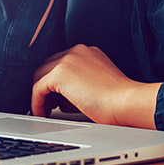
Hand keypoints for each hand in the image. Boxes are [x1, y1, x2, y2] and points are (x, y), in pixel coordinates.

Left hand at [31, 44, 158, 127]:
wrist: (126, 101)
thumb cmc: (118, 99)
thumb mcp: (98, 83)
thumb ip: (81, 82)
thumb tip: (62, 98)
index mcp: (87, 51)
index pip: (61, 62)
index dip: (55, 81)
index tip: (53, 96)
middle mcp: (77, 50)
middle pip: (48, 66)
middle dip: (45, 85)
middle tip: (47, 104)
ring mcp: (68, 59)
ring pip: (40, 75)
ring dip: (40, 94)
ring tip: (45, 110)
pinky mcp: (60, 73)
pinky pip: (38, 88)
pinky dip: (37, 102)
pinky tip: (43, 114)